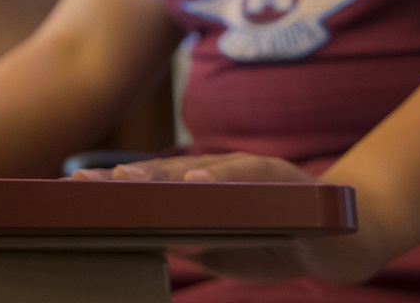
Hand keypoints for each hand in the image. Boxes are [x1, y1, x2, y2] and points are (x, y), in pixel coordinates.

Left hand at [69, 152, 392, 284]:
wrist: (346, 237)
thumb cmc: (280, 239)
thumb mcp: (226, 249)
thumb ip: (191, 240)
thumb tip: (149, 238)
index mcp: (205, 191)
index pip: (153, 188)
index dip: (115, 188)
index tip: (73, 190)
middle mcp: (222, 174)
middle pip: (166, 174)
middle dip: (123, 179)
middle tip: (83, 183)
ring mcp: (250, 173)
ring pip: (199, 170)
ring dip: (160, 174)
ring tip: (126, 179)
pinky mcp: (280, 179)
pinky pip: (247, 175)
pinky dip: (220, 177)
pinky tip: (194, 181)